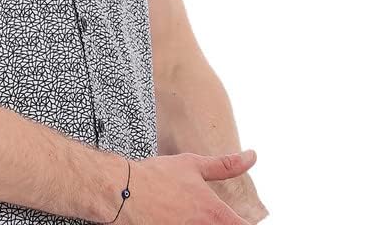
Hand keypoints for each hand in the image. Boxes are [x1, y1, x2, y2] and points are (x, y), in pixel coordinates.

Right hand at [116, 148, 258, 224]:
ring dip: (201, 224)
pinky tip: (176, 219)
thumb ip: (225, 165)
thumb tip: (250, 157)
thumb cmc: (156, 177)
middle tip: (210, 215)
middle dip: (222, 224)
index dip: (246, 223)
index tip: (247, 219)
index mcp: (212, 212)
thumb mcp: (193, 164)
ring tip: (188, 214)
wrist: (123, 192)